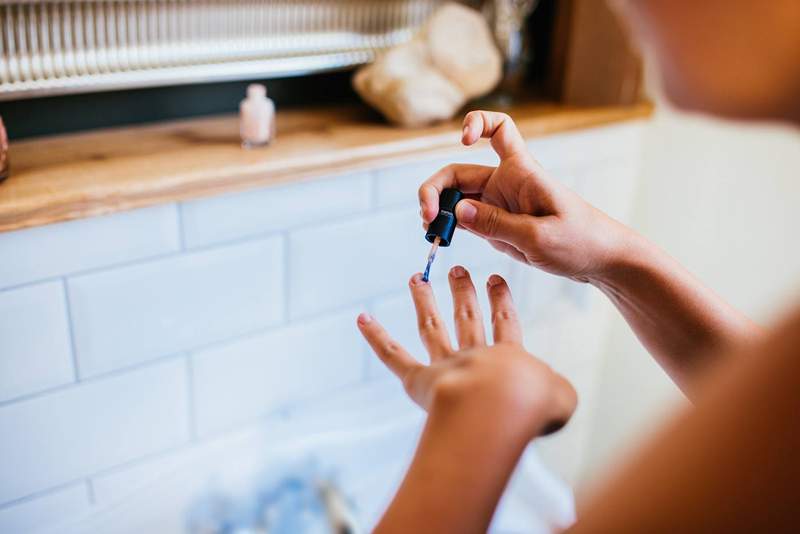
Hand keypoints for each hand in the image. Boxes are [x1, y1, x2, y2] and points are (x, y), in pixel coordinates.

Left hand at [357, 267, 575, 436]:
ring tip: (416, 278)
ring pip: (432, 327)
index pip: (505, 324)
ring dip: (424, 301)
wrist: (501, 407)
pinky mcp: (420, 381)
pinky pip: (394, 356)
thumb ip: (557, 391)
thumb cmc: (532, 405)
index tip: (496, 280)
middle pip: (467, 318)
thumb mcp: (560, 398)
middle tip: (457, 271)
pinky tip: (362, 319)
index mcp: (509, 358)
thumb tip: (553, 393)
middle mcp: (476, 357)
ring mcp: (446, 366)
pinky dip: (376, 337)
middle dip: (463, 292)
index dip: (501, 302)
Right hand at [419, 110, 635, 282]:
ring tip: (430, 233)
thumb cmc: (581, 241)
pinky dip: (447, 227)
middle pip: (458, 173)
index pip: (500, 129)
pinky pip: (464, 220)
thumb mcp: (539, 236)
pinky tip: (439, 240)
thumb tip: (456, 211)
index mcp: (522, 172)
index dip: (479, 123)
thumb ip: (497, 224)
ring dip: (437, 211)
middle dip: (435, 190)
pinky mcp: (496, 226)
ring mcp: (498, 205)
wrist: (600, 260)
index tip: (463, 140)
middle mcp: (505, 183)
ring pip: (455, 198)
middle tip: (428, 218)